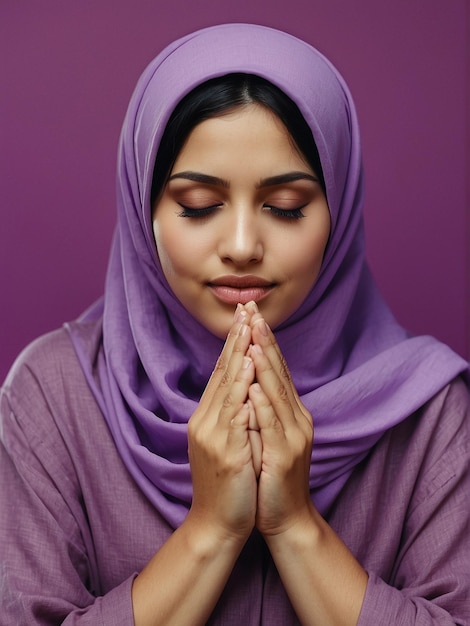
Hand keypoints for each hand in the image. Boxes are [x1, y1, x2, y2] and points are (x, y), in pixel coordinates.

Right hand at [187, 307, 256, 542]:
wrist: (217, 523)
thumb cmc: (228, 483)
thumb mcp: (227, 442)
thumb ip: (232, 414)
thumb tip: (246, 386)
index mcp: (208, 417)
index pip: (222, 372)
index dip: (234, 343)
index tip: (245, 316)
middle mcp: (205, 420)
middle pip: (222, 371)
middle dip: (236, 338)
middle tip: (246, 308)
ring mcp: (212, 434)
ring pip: (227, 387)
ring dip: (238, 354)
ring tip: (248, 327)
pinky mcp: (224, 450)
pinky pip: (235, 413)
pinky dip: (241, 388)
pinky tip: (249, 368)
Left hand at [248, 313, 314, 536]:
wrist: (286, 517)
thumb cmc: (270, 476)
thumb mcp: (265, 435)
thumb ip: (260, 409)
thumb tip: (246, 380)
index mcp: (289, 412)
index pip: (275, 369)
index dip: (264, 341)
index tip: (251, 315)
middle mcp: (296, 418)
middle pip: (279, 372)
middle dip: (265, 341)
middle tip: (254, 312)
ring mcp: (293, 436)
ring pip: (277, 393)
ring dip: (265, 364)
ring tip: (254, 338)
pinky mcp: (285, 456)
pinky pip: (272, 425)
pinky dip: (263, 405)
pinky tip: (253, 387)